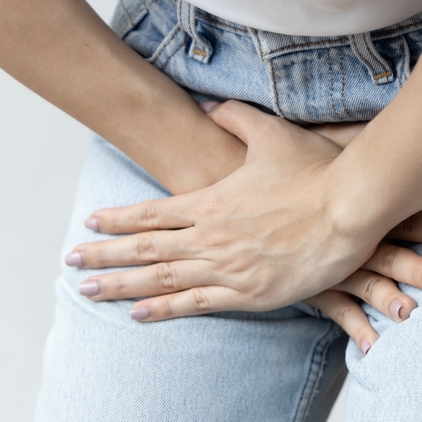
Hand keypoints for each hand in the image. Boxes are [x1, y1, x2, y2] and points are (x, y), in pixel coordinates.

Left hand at [66, 101, 421, 350]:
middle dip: (103, 255)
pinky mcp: (251, 294)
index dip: (118, 219)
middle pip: (144, 249)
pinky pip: (197, 305)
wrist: (351, 206)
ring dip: (120, 285)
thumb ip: (234, 118)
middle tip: (70, 261)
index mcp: (211, 202)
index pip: (151, 213)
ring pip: (161, 280)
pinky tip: (137, 315)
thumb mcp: (272, 133)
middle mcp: (210, 237)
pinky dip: (164, 309)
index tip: (92, 221)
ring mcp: (228, 268)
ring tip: (87, 291)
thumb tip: (207, 106)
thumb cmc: (316, 170)